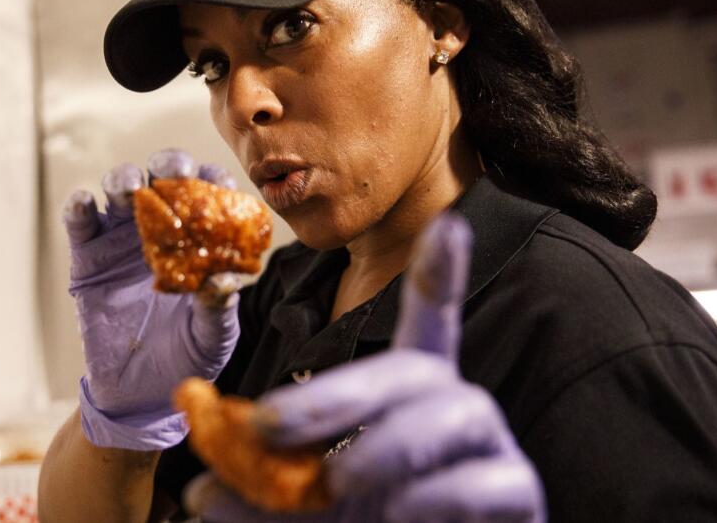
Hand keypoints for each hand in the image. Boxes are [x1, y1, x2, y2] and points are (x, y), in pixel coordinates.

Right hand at [64, 148, 242, 450]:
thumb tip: (224, 283)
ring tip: (128, 190)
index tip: (219, 185)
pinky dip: (79, 206)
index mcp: (199, 238)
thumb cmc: (185, 355)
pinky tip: (86, 204)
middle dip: (168, 165)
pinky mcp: (87, 256)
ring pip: (118, 188)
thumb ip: (218, 308)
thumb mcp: (211, 336)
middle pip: (163, 178)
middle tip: (172, 172)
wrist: (138, 391)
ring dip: (123, 179)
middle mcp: (161, 227)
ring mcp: (121, 238)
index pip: (208, 195)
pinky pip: (79, 221)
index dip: (214, 181)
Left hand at [184, 214, 544, 521]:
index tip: (449, 223)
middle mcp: (454, 407)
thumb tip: (200, 492)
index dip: (439, 275)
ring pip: (458, 412)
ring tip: (338, 482)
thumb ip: (260, 495)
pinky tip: (401, 515)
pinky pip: (490, 481)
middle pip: (416, 366)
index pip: (427, 322)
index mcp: (409, 396)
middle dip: (338, 391)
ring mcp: (490, 448)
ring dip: (387, 446)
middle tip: (268, 425)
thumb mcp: (303, 509)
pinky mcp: (517, 495)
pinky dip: (440, 498)